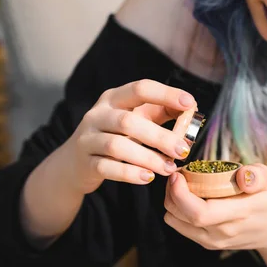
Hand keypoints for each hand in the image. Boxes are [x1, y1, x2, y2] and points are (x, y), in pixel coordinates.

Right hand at [65, 79, 196, 193]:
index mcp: (114, 98)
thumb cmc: (115, 135)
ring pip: (117, 146)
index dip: (165, 94)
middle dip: (159, 136)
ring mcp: (88, 138)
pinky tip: (148, 177)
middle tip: (183, 150)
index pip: (140, 88)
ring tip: (169, 168)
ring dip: (147, 157)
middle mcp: (97, 114)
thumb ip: (161, 112)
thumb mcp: (136, 118)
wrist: (75, 163)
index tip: (190, 103)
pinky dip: (129, 173)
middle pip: (128, 121)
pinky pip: (107, 167)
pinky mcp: (85, 162)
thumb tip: (191, 109)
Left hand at [164, 164, 266, 252]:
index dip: (181, 194)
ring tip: (179, 184)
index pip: (200, 212)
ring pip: (177, 222)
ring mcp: (215, 241)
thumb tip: (244, 175)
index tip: (178, 175)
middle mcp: (224, 232)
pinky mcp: (209, 244)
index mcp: (240, 214)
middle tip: (176, 175)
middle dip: (171, 194)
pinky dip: (176, 210)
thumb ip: (257, 176)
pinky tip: (186, 196)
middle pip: (182, 217)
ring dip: (171, 202)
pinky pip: (181, 227)